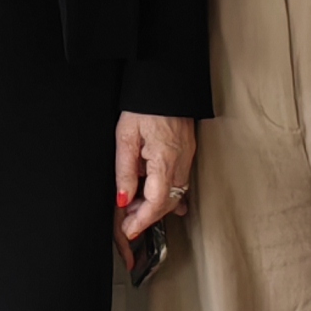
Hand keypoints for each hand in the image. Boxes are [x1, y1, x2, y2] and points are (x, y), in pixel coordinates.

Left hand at [115, 114, 195, 245]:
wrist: (166, 81)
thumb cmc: (144, 104)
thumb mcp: (125, 137)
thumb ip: (125, 171)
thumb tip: (123, 199)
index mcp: (165, 159)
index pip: (157, 202)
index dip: (142, 220)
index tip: (129, 230)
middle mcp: (181, 162)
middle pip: (167, 203)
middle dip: (146, 216)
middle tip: (126, 222)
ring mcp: (187, 158)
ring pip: (174, 194)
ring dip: (155, 205)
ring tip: (133, 206)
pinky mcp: (187, 153)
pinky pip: (179, 182)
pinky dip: (166, 193)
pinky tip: (153, 195)